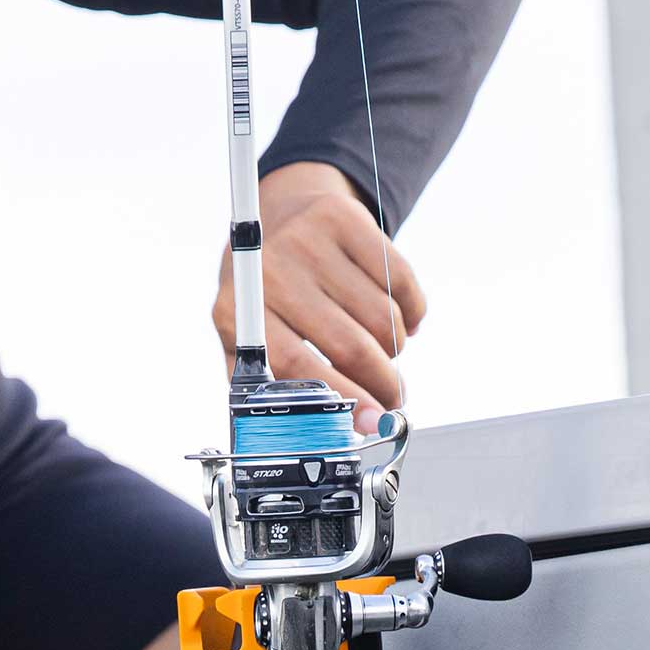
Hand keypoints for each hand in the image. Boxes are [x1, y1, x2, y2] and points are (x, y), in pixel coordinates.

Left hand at [213, 160, 427, 418]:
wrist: (274, 211)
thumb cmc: (264, 292)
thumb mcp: (247, 335)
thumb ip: (269, 386)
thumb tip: (311, 439)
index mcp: (239, 312)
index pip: (295, 367)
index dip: (341, 400)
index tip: (370, 423)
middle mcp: (272, 272)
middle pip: (349, 345)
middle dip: (383, 385)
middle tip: (393, 399)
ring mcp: (309, 241)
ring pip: (382, 317)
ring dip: (394, 348)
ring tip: (386, 352)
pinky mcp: (344, 219)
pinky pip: (401, 281)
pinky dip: (411, 313)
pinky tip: (401, 321)